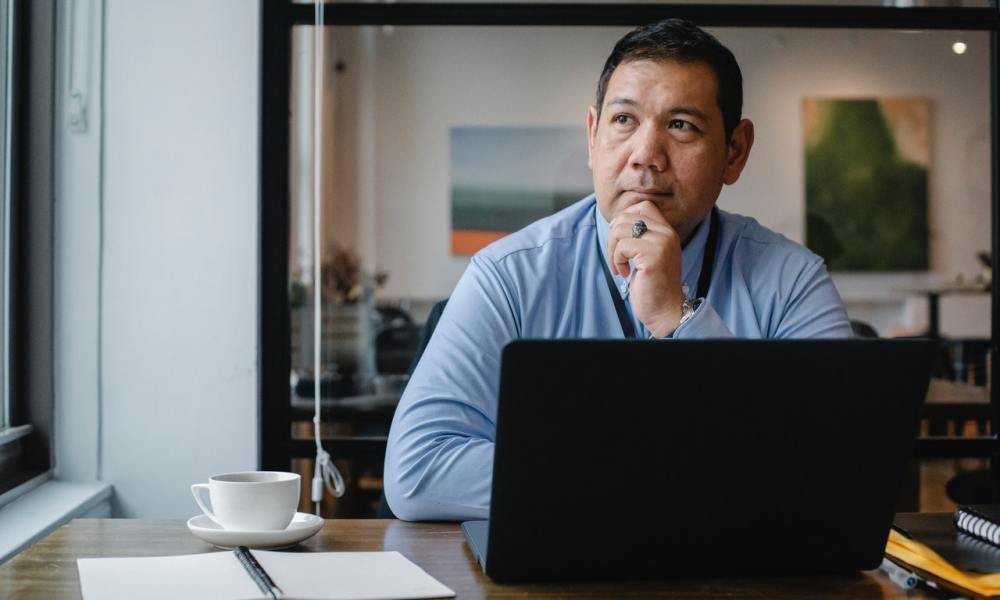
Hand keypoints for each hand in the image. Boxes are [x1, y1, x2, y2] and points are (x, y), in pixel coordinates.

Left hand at [607, 201, 685, 336]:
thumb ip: (639, 236)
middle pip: (626, 217)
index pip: (643, 206)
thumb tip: (615, 222)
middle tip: (617, 258)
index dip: (625, 219)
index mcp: (667, 231)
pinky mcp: (653, 256)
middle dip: (613, 238)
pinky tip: (625, 273)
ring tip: (620, 267)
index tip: (621, 241)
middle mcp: (667, 233)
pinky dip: (616, 261)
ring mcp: (661, 243)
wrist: (665, 310)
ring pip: (620, 230)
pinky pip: (622, 247)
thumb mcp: (648, 254)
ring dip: (613, 251)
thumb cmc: (652, 285)